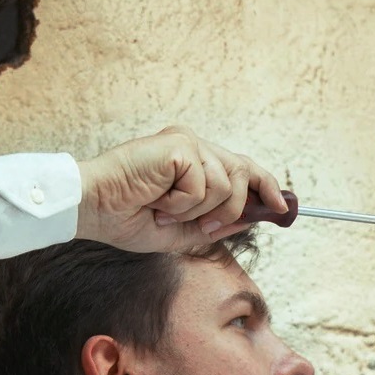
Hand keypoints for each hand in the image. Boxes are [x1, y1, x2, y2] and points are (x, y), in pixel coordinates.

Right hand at [74, 126, 286, 251]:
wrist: (92, 209)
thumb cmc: (127, 218)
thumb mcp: (183, 230)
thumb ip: (217, 224)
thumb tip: (253, 219)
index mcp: (195, 162)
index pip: (243, 168)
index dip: (266, 186)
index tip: (282, 206)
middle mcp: (194, 147)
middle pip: (243, 172)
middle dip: (235, 206)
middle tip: (204, 223)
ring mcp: (187, 143)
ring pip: (225, 185)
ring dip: (197, 210)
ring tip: (164, 210)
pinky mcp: (179, 145)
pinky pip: (203, 185)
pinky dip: (182, 203)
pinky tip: (157, 199)